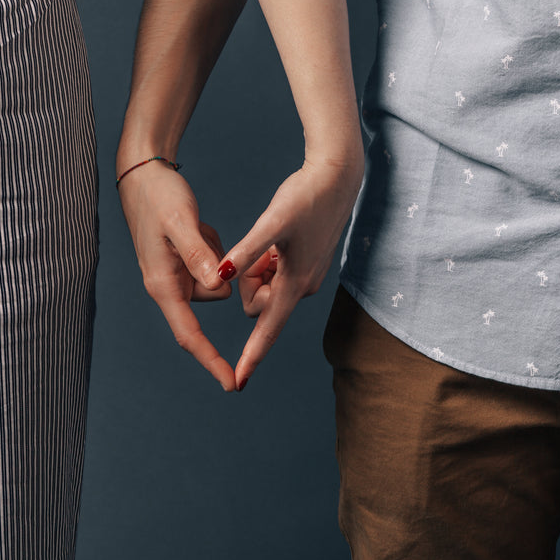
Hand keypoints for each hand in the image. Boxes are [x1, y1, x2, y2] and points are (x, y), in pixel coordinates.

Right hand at [118, 160, 236, 390]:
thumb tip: (218, 285)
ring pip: (217, 280)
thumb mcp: (181, 222)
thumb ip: (198, 254)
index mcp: (162, 285)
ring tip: (196, 228)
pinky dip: (212, 247)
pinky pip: (214, 264)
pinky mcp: (183, 262)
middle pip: (213, 296)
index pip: (189, 335)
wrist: (142, 175)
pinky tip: (197, 226)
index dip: (211, 360)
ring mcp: (175, 275)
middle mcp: (168, 285)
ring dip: (216, 256)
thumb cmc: (159, 197)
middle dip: (220, 274)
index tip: (232, 384)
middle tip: (202, 234)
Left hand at [219, 156, 362, 389]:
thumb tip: (222, 278)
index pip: (267, 329)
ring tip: (274, 239)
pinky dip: (269, 259)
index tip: (237, 382)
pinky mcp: (305, 264)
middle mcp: (301, 287)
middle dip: (250, 281)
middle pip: (258, 302)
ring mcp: (305, 276)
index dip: (251, 356)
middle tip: (262, 248)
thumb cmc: (306, 197)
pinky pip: (275, 273)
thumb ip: (246, 252)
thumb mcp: (272, 223)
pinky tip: (280, 237)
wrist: (337, 178)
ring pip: (265, 285)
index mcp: (294, 283)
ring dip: (259, 267)